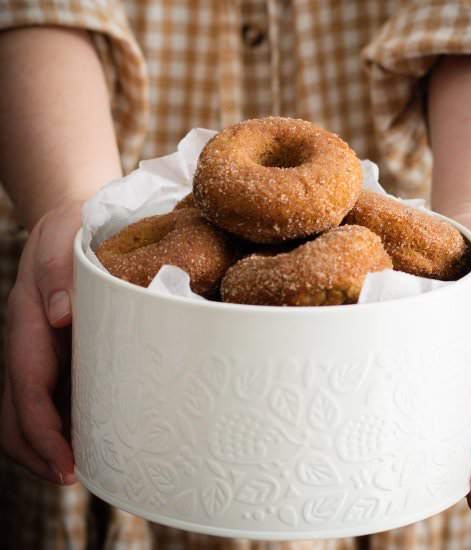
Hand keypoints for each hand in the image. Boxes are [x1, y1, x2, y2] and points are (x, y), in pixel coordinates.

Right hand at [0, 200, 82, 483]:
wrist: (65, 224)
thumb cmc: (68, 234)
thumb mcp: (61, 243)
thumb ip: (57, 275)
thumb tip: (63, 315)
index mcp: (27, 325)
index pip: (28, 390)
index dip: (43, 432)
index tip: (66, 463)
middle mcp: (28, 345)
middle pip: (18, 414)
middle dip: (41, 452)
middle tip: (77, 476)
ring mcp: (40, 352)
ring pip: (30, 411)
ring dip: (49, 444)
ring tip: (86, 465)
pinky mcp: (56, 352)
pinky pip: (50, 395)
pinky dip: (63, 422)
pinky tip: (90, 432)